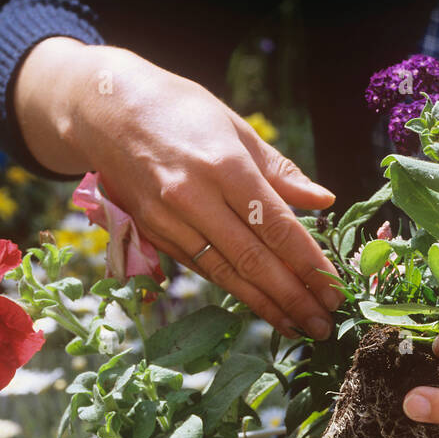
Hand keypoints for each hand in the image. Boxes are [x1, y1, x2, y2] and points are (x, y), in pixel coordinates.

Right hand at [15, 40, 342, 337]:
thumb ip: (279, 171)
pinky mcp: (155, 234)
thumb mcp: (234, 127)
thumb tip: (323, 200)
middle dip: (294, 297)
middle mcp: (195, 197)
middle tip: (325, 325)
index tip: (334, 290)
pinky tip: (263, 308)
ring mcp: (171, 220)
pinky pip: (204, 268)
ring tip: (300, 328)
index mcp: (224, 165)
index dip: (309, 264)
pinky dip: (237, 292)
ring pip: (228, 274)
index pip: (277, 226)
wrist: (103, 109)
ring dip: (267, 306)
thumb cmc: (179, 109)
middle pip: (254, 260)